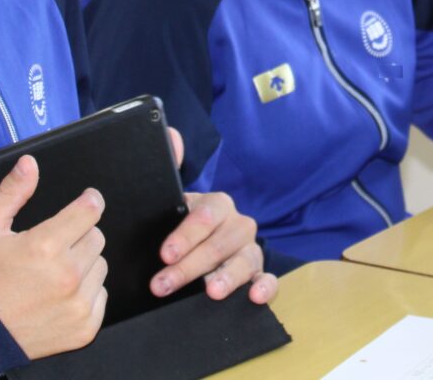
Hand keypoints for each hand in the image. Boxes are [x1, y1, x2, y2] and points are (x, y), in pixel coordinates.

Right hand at [0, 155, 108, 358]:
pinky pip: (101, 296)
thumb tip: (29, 163)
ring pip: (100, 267)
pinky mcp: (84, 328)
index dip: (89, 201)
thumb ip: (11, 192)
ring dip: (83, 265)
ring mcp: (77, 305)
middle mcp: (67, 276)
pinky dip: (86, 293)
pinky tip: (59, 296)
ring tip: (52, 274)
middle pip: (96, 238)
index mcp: (45, 246)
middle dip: (79, 236)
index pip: (90, 211)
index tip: (87, 200)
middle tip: (53, 246)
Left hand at [156, 127, 277, 303]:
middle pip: (220, 243)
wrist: (197, 248)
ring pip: (245, 260)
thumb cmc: (183, 226)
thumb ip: (171, 167)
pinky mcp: (258, 274)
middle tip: (164, 284)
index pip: (206, 215)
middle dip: (191, 265)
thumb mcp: (174, 201)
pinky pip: (269, 279)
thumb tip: (172, 136)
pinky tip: (254, 296)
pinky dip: (266, 287)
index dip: (186, 234)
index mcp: (217, 205)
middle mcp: (238, 225)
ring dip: (228, 277)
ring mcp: (250, 250)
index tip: (166, 253)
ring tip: (212, 292)